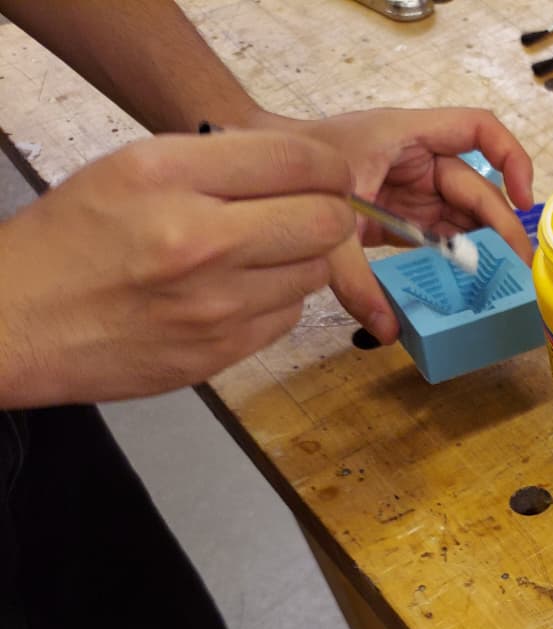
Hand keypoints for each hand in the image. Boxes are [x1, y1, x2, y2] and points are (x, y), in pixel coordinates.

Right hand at [0, 131, 352, 407]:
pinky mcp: (223, 350)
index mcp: (167, 175)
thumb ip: (218, 164)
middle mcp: (198, 238)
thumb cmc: (73, 241)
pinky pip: (289, 316)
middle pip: (326, 221)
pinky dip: (275, 302)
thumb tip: (304, 172)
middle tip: (304, 216)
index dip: (328, 169)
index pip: (299, 161)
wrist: (18, 323)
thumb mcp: (130, 171)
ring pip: (315, 273)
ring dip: (298, 261)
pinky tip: (234, 294)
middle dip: (327, 215)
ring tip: (254, 257)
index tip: (326, 177)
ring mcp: (216, 302)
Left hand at [250, 108, 534, 342]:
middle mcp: (416, 159)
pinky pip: (438, 233)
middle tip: (515, 269)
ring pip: (462, 215)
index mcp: (406, 138)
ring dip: (482, 246)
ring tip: (499, 283)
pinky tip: (465, 284)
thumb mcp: (324, 228)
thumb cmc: (289, 172)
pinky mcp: (398, 214)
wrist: (252, 170)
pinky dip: (454, 256)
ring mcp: (409, 187)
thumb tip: (387, 330)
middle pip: (476, 187)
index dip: (512, 158)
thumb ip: (357, 282)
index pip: (479, 130)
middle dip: (500, 226)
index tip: (525, 198)